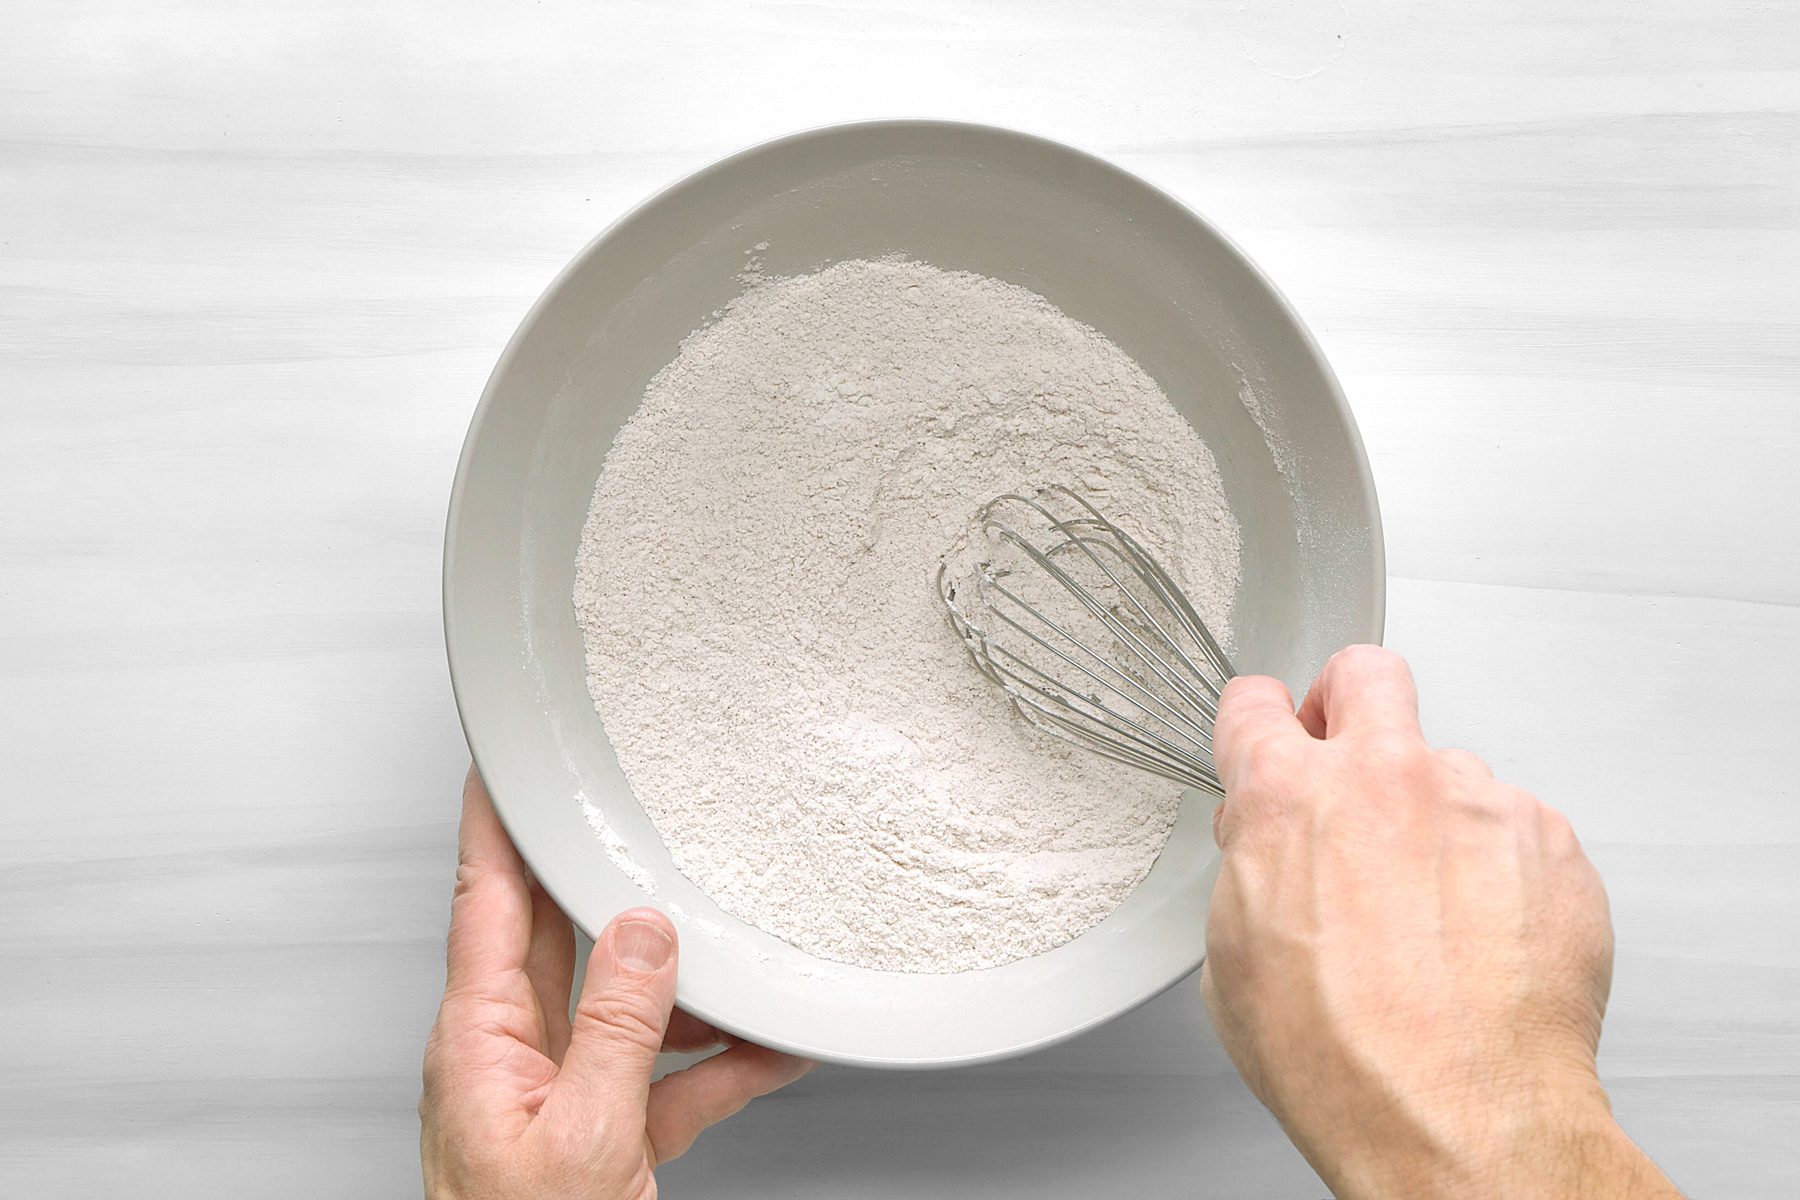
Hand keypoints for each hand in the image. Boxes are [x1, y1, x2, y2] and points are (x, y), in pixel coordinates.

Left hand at [420, 767, 813, 1198]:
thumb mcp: (585, 1139)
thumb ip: (620, 1027)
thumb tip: (646, 931)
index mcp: (479, 1040)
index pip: (482, 900)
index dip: (493, 823)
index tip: (504, 760)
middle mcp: (511, 1053)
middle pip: (557, 934)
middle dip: (597, 872)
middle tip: (625, 808)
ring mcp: (558, 1092)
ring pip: (627, 1003)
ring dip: (688, 982)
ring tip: (742, 951)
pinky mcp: (603, 1135)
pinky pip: (667, 1076)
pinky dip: (718, 1061)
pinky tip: (769, 1048)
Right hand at [1202, 646, 1679, 1198]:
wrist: (1460, 1115)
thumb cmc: (1344, 1058)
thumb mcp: (1234, 964)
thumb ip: (1251, 876)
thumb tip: (1266, 859)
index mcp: (1287, 800)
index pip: (1253, 704)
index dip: (1256, 722)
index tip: (1268, 733)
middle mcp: (1385, 779)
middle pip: (1366, 673)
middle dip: (1349, 701)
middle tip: (1350, 754)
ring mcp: (1476, 801)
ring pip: (1449, 769)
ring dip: (1434, 817)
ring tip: (1433, 912)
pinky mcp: (1550, 839)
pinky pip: (1514, 827)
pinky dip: (1498, 869)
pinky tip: (1483, 937)